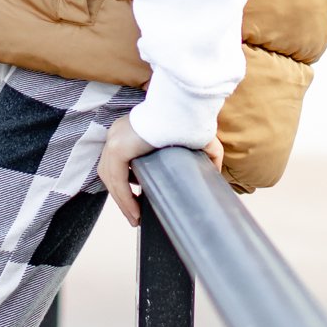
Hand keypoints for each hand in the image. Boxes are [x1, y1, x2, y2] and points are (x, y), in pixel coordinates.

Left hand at [98, 116, 224, 226]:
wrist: (186, 108)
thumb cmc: (191, 119)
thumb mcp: (199, 140)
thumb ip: (206, 156)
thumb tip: (214, 172)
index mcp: (131, 129)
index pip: (121, 160)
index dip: (127, 182)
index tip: (138, 199)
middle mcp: (118, 133)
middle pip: (112, 171)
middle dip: (122, 195)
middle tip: (135, 214)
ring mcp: (115, 140)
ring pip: (111, 179)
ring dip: (122, 201)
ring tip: (135, 218)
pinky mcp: (118, 148)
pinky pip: (117, 181)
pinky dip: (124, 199)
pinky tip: (135, 212)